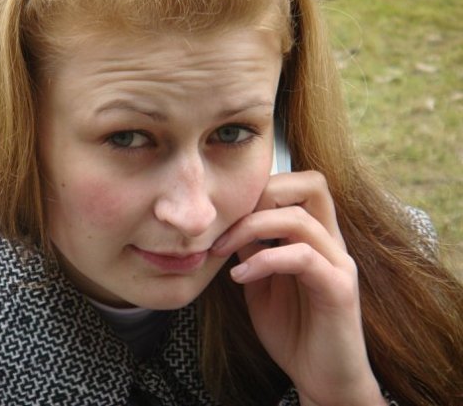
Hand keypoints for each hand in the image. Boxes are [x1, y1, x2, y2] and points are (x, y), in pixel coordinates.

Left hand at [211, 171, 385, 405]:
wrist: (321, 379)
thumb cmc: (292, 330)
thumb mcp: (261, 282)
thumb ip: (252, 250)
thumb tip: (228, 223)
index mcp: (314, 237)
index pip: (298, 185)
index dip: (260, 188)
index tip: (225, 215)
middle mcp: (332, 242)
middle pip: (311, 183)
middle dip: (263, 192)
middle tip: (229, 222)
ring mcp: (339, 263)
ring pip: (299, 219)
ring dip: (251, 227)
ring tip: (221, 250)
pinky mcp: (339, 289)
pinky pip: (302, 257)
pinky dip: (265, 260)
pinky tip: (241, 276)